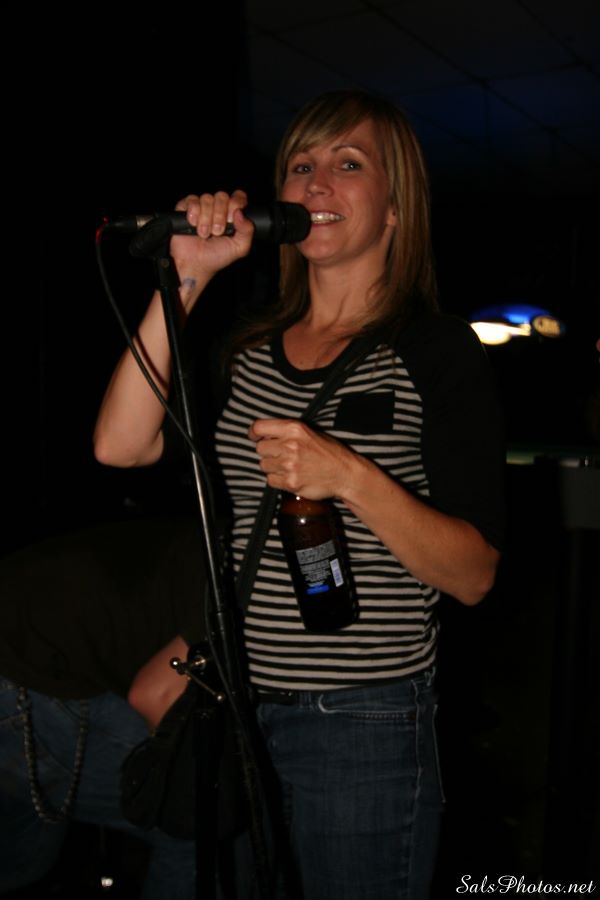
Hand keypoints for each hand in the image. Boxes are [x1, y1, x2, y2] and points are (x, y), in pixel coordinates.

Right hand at [170, 190, 253, 305]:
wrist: (194, 264)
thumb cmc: (216, 257)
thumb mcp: (239, 248)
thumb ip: (247, 231)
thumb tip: (240, 213)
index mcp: (231, 215)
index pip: (238, 197)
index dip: (236, 203)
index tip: (232, 219)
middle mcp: (217, 208)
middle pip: (222, 196)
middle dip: (220, 215)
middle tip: (217, 232)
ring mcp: (201, 207)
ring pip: (207, 198)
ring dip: (206, 219)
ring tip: (204, 234)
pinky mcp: (186, 208)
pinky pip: (192, 200)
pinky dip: (194, 212)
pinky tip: (193, 225)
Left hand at [248, 418, 357, 498]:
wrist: (345, 473)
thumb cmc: (329, 452)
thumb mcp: (309, 432)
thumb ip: (286, 432)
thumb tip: (263, 437)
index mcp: (294, 429)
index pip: (259, 427)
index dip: (254, 433)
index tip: (255, 437)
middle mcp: (290, 445)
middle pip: (260, 449)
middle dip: (268, 452)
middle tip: (282, 455)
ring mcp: (289, 465)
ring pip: (264, 465)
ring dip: (273, 467)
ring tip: (289, 466)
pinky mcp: (290, 482)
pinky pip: (270, 480)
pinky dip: (278, 480)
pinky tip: (291, 476)